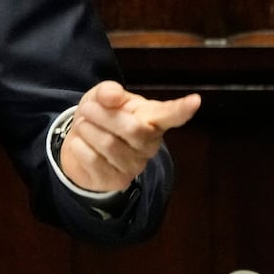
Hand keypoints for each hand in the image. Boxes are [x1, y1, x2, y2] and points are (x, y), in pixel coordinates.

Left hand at [59, 81, 200, 192]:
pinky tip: (81, 144)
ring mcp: (135, 166)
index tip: (195, 101)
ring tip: (84, 126)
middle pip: (132, 129)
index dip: (181, 109)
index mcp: (152, 120)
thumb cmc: (100, 118)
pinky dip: (79, 146)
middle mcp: (150, 145)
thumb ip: (107, 92)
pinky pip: (92, 159)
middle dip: (103, 115)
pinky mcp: (116, 181)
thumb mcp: (101, 98)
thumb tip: (111, 95)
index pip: (170, 115)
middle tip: (88, 109)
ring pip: (109, 144)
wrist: (78, 147)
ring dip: (88, 130)